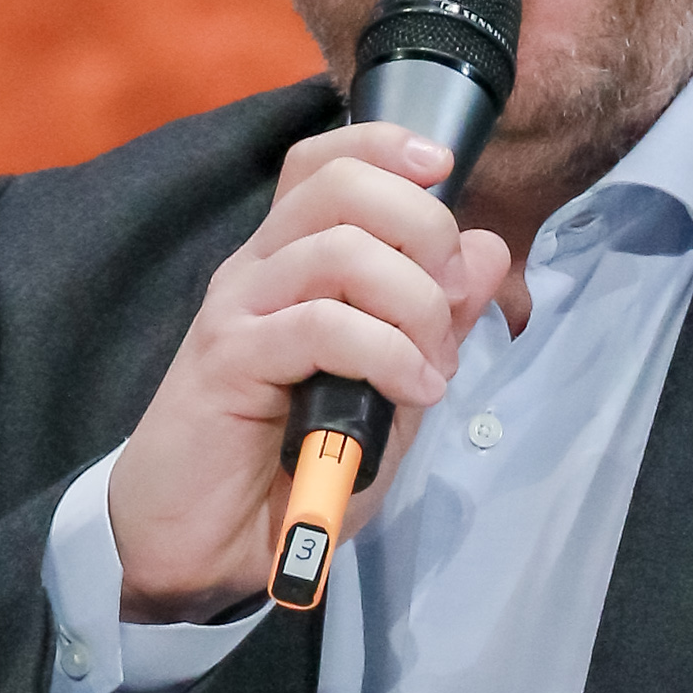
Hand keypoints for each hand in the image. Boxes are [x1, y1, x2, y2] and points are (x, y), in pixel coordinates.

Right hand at [106, 125, 521, 612]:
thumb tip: (486, 251)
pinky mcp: (229, 360)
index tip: (444, 169)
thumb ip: (435, 325)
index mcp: (290, 263)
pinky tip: (409, 393)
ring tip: (429, 371)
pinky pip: (322, 326)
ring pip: (342, 251)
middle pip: (343, 187)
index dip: (386, 148)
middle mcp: (260, 269)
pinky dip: (386, 355)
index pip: (326, 164)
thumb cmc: (290, 470)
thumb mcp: (389, 393)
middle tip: (448, 302)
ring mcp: (239, 310)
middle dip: (424, 229)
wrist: (206, 545)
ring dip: (413, 306)